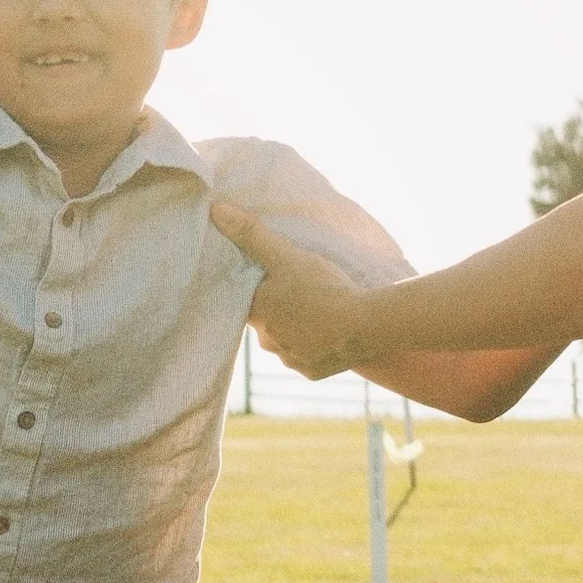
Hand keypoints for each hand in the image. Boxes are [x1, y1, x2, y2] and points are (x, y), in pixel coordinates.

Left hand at [208, 201, 370, 377]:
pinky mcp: (311, 372)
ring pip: (284, 339)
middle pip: (265, 320)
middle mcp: (266, 342)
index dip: (254, 287)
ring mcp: (289, 359)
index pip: (243, 299)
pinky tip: (328, 329)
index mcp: (256, 314)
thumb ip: (252, 234)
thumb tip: (215, 210)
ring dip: (295, 327)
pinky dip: (314, 344)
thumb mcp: (287, 255)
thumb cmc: (324, 288)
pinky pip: (306, 356)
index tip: (268, 277)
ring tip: (316, 308)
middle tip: (296, 289)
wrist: (366, 327)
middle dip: (276, 307)